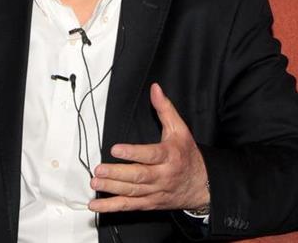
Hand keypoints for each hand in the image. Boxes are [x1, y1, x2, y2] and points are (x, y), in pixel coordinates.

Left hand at [88, 83, 208, 212]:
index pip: (151, 155)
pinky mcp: (149, 203)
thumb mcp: (181, 130)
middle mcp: (163, 175)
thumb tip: (155, 89)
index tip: (116, 149)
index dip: (133, 153)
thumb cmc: (188, 156)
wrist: (202, 185)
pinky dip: (112, 207)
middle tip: (99, 169)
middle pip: (139, 176)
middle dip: (117, 173)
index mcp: (170, 156)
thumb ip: (165, 109)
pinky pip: (129, 206)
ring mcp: (155, 191)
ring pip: (132, 191)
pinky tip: (96, 205)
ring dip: (112, 188)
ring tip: (95, 182)